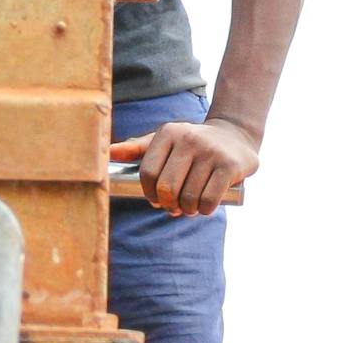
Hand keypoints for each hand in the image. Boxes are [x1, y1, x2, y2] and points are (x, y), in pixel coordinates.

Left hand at [110, 116, 258, 216]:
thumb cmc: (192, 144)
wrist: (235, 135)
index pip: (148, 173)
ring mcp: (211, 151)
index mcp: (168, 132)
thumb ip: (137, 148)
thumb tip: (108, 153)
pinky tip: (204, 207)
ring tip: (190, 206)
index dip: (150, 194)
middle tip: (175, 207)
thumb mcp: (165, 140)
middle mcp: (189, 138)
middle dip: (169, 205)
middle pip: (167, 188)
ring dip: (188, 210)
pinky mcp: (230, 166)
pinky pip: (209, 200)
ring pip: (188, 197)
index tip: (156, 200)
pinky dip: (204, 210)